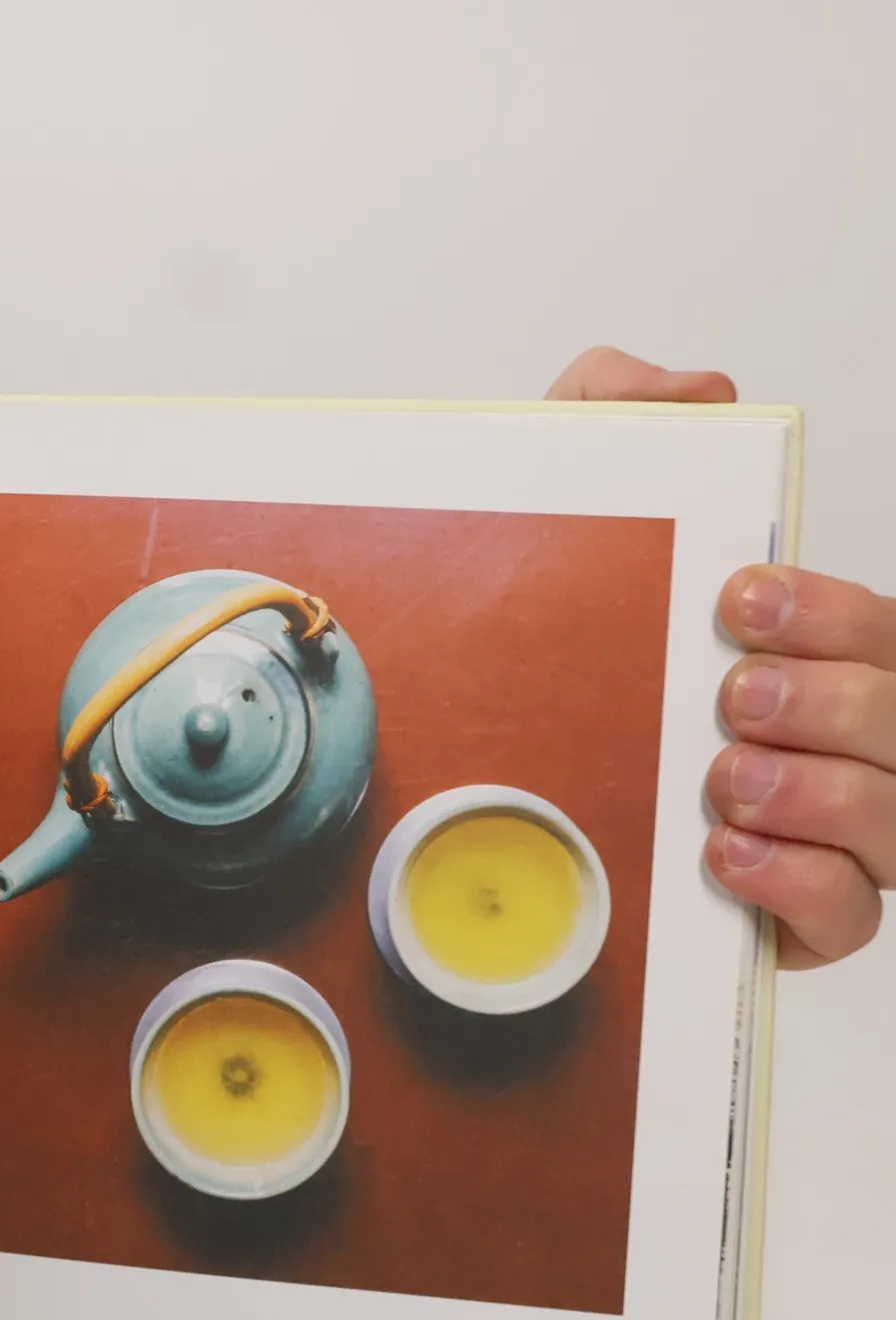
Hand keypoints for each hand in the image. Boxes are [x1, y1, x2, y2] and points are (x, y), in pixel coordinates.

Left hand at [549, 348, 888, 967]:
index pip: (873, 630)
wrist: (468, 785)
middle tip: (735, 697)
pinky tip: (730, 857)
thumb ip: (615, 419)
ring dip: (822, 795)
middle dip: (832, 702)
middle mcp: (837, 747)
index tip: (739, 602)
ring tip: (725, 780)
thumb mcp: (561, 524)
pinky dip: (802, 886)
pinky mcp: (792, 922)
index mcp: (807, 660)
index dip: (826, 613)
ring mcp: (828, 837)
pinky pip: (850, 917)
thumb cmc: (550, 661)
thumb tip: (699, 393)